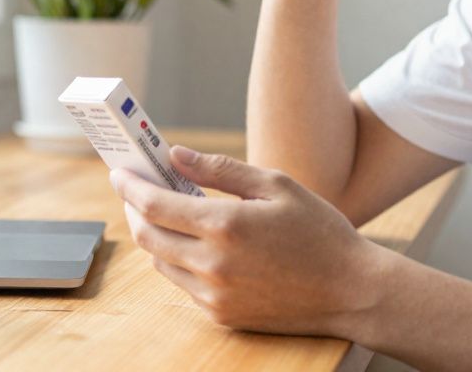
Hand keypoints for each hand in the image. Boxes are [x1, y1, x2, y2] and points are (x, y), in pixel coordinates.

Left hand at [109, 145, 381, 338]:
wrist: (352, 291)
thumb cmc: (318, 231)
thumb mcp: (275, 185)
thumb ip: (220, 169)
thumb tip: (175, 155)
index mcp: (225, 226)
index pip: (154, 204)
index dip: (130, 186)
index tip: (119, 172)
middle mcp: (212, 265)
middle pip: (146, 236)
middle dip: (134, 209)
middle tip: (136, 189)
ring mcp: (215, 295)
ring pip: (161, 262)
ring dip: (154, 235)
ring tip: (167, 212)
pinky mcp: (222, 316)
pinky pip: (183, 285)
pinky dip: (179, 260)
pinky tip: (196, 243)